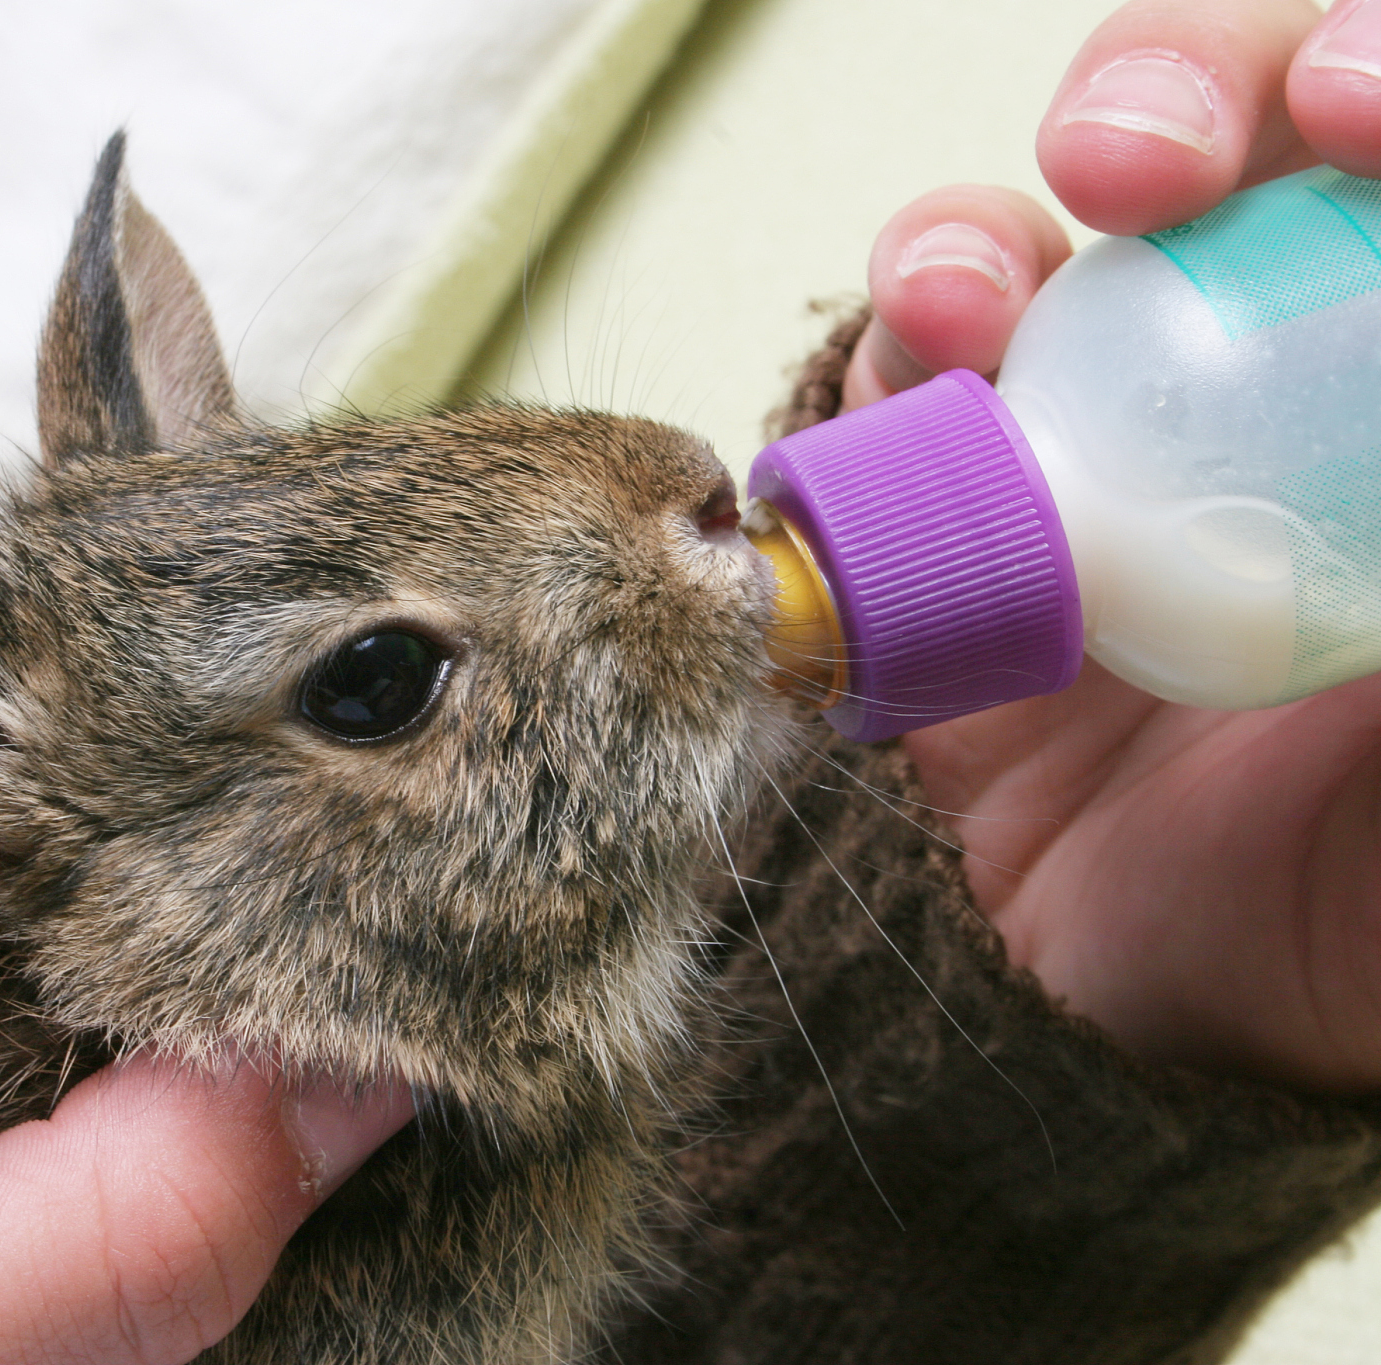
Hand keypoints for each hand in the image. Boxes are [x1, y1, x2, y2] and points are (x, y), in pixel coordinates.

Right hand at [848, 0, 1380, 1092]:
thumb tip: (1380, 291)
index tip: (1361, 122)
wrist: (1186, 1058)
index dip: (1368, 87)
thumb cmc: (1378, 894)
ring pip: (1028, 253)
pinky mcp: (951, 534)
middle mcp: (1263, 379)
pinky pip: (882, 414)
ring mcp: (1095, 452)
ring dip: (976, 240)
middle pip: (1218, 148)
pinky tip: (890, 397)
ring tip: (957, 302)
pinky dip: (866, 385)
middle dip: (1174, 100)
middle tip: (1141, 161)